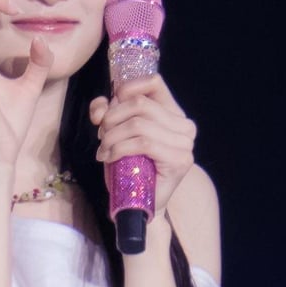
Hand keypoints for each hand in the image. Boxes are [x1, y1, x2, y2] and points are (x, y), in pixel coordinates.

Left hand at [89, 75, 195, 218]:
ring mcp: (185, 143)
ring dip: (112, 136)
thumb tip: (101, 105)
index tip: (108, 107)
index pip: (153, 83)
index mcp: (172, 112)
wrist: (139, 203)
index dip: (126, 88)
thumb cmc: (129, 167)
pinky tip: (109, 157)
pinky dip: (119, 149)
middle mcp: (184, 125)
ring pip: (138, 124)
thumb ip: (107, 113)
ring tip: (104, 149)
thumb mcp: (115, 133)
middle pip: (140, 104)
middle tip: (102, 136)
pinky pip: (142, 143)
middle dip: (112, 118)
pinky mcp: (179, 160)